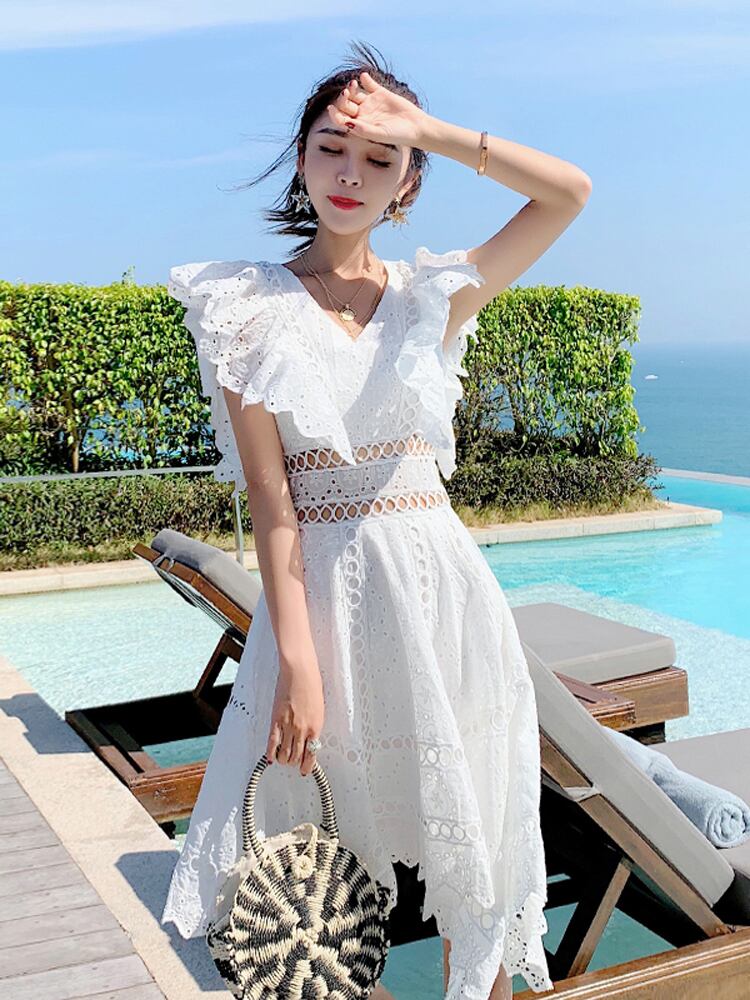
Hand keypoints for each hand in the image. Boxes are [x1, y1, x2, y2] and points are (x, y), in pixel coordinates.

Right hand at [266, 656, 324, 776]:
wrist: (300, 672)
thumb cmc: (311, 684)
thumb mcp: (318, 707)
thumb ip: (313, 723)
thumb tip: (309, 734)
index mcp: (316, 726)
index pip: (312, 753)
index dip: (308, 765)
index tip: (306, 769)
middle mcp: (303, 729)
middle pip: (297, 756)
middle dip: (295, 763)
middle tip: (294, 763)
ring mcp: (289, 726)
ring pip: (285, 754)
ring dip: (284, 760)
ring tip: (283, 759)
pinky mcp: (276, 720)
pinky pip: (273, 742)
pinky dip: (271, 753)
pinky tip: (271, 757)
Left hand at [327, 71, 430, 149]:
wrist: (415, 126)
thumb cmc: (397, 134)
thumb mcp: (379, 133)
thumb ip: (363, 129)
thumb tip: (348, 123)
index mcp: (360, 125)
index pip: (342, 118)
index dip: (334, 113)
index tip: (331, 107)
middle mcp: (363, 113)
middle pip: (346, 104)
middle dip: (343, 98)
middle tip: (346, 93)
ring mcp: (371, 102)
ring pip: (355, 92)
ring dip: (352, 87)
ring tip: (354, 84)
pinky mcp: (380, 93)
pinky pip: (368, 83)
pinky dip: (365, 79)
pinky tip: (364, 77)